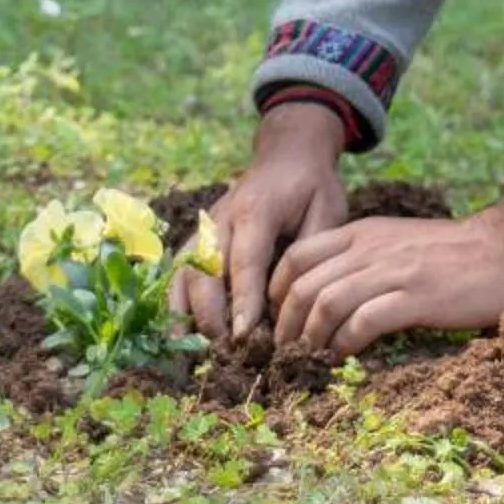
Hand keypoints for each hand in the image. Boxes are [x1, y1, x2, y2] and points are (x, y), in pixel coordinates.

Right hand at [170, 102, 349, 340]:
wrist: (287, 152)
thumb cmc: (312, 185)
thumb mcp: (328, 209)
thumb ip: (313, 250)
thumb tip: (300, 297)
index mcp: (256, 210)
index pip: (245, 262)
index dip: (242, 301)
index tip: (242, 336)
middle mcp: (222, 218)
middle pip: (205, 270)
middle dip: (211, 314)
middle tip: (225, 350)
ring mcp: (206, 226)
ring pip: (184, 271)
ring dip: (186, 311)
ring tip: (193, 349)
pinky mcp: (199, 235)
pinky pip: (179, 269)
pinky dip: (176, 300)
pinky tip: (179, 331)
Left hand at [267, 181, 503, 355]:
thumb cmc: (456, 253)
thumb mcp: (399, 242)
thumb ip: (367, 260)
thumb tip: (332, 298)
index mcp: (363, 233)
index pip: (297, 255)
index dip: (276, 290)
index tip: (278, 319)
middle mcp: (369, 248)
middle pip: (302, 283)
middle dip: (285, 322)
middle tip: (285, 351)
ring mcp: (392, 272)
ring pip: (326, 303)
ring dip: (309, 338)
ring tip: (308, 361)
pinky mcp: (415, 297)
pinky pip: (363, 322)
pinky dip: (344, 344)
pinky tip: (343, 360)